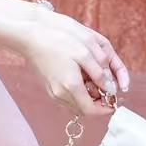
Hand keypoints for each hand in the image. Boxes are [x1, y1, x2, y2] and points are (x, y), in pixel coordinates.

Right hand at [22, 3, 129, 119]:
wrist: (30, 34)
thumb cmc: (58, 38)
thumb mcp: (86, 50)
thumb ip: (100, 73)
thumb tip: (110, 89)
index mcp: (71, 86)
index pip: (92, 112)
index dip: (107, 108)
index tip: (115, 99)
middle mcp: (60, 94)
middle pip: (84, 110)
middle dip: (98, 101)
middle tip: (104, 84)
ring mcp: (52, 91)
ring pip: (76, 104)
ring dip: (88, 97)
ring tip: (91, 78)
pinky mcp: (48, 86)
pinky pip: (68, 98)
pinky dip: (78, 92)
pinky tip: (79, 76)